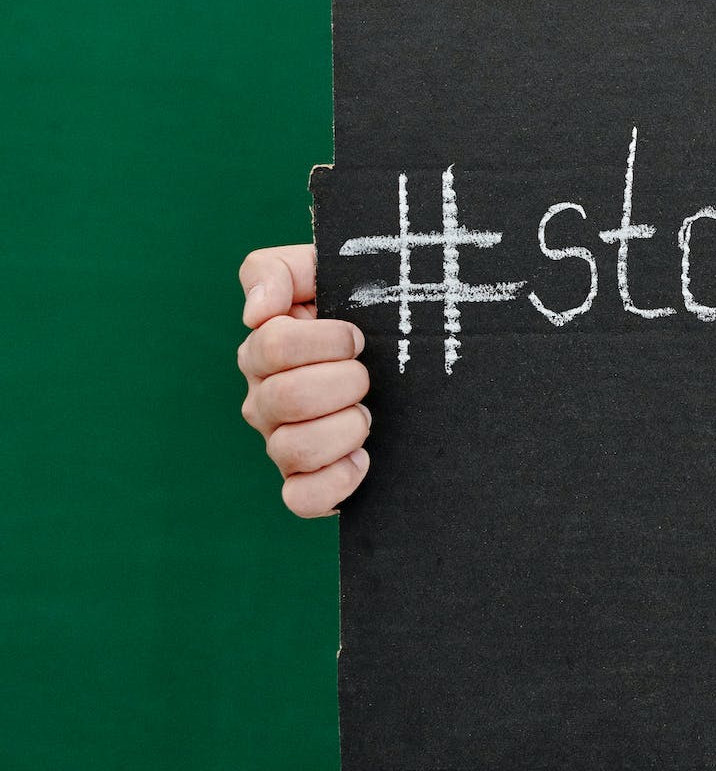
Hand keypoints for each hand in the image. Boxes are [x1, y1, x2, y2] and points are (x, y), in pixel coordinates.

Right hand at [237, 243, 371, 516]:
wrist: (404, 353)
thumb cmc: (361, 310)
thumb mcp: (322, 271)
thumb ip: (274, 272)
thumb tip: (256, 313)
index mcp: (263, 351)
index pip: (272, 346)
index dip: (325, 340)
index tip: (357, 338)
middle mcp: (264, 401)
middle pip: (285, 399)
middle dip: (343, 382)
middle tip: (367, 376)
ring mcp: (282, 444)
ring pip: (292, 450)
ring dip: (345, 428)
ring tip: (368, 414)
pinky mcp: (308, 484)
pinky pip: (300, 499)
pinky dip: (335, 481)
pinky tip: (363, 459)